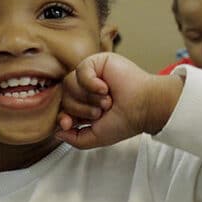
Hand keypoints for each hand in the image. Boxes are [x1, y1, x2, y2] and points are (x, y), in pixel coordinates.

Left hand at [56, 52, 181, 148]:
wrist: (144, 108)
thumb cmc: (125, 120)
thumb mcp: (97, 137)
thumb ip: (75, 139)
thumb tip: (57, 133)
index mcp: (83, 105)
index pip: (61, 108)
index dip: (63, 116)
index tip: (70, 123)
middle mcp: (84, 89)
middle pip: (63, 97)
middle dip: (81, 109)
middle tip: (101, 112)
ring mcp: (90, 75)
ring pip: (69, 84)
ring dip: (88, 98)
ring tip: (107, 101)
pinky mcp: (97, 62)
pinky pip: (80, 70)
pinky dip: (90, 83)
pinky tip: (104, 88)